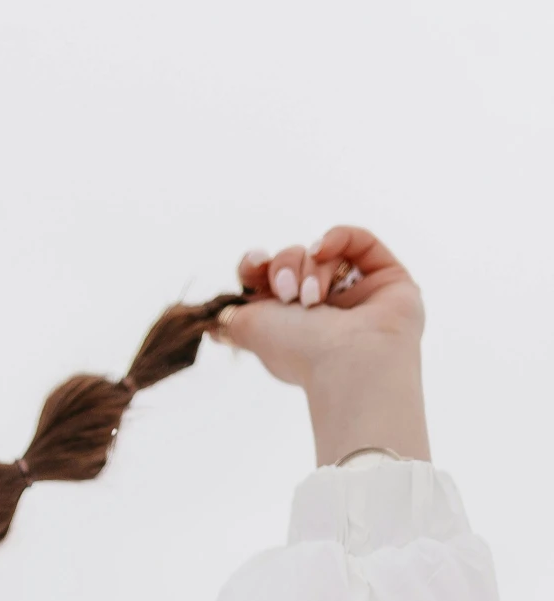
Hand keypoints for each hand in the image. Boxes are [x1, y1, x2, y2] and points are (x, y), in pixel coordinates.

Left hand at [215, 227, 429, 465]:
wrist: (348, 362)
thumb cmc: (301, 352)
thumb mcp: (250, 331)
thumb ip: (230, 320)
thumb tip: (213, 324)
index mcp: (291, 321)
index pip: (270, 279)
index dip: (258, 265)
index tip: (253, 265)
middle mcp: (323, 307)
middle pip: (293, 260)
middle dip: (284, 268)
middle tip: (288, 295)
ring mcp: (356, 292)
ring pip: (323, 252)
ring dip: (310, 267)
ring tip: (312, 297)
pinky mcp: (387, 278)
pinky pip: (359, 240)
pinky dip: (338, 237)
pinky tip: (323, 251)